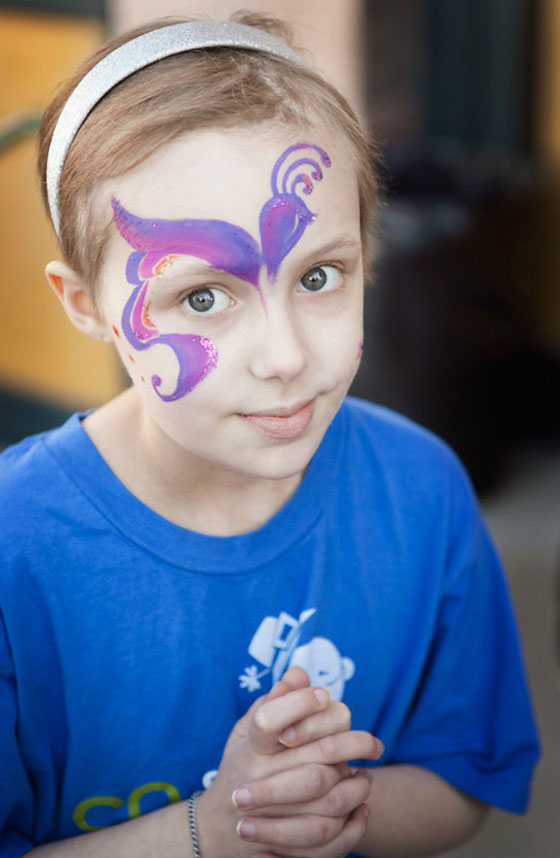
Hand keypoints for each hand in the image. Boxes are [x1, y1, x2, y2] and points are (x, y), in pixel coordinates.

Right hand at [197, 668, 382, 857]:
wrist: (222, 826)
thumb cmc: (243, 765)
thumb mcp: (248, 729)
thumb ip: (274, 701)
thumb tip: (299, 673)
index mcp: (250, 748)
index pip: (271, 719)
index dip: (300, 703)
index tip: (323, 694)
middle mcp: (258, 780)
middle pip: (316, 759)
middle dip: (352, 744)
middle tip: (374, 742)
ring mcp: (272, 816)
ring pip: (330, 800)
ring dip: (357, 785)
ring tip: (366, 774)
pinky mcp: (286, 846)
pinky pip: (331, 839)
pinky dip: (353, 823)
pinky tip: (361, 805)